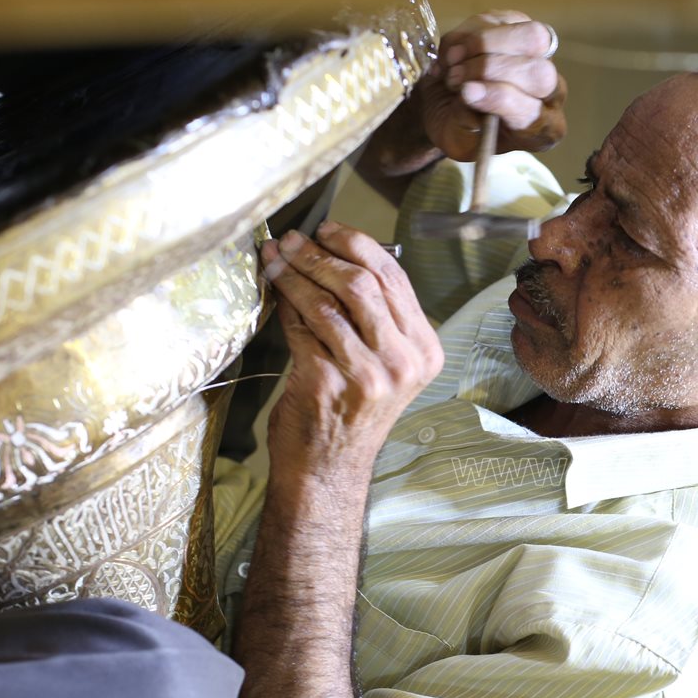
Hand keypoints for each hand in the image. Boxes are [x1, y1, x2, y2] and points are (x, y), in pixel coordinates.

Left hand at [260, 222, 443, 481]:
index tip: (328, 230)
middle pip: (363, 284)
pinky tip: (272, 288)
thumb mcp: (381, 363)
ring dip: (296, 272)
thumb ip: (374, 318)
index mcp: (424, 351)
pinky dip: (284, 303)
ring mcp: (369, 375)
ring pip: (329, 302)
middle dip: (321, 254)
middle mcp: (404, 362)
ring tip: (275, 256)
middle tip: (293, 240)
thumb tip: (335, 254)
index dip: (358, 245)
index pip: (395, 280)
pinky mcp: (328, 382)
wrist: (328, 468)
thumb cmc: (350, 411)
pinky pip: (302, 326)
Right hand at [363, 10, 567, 175]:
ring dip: (479, 47)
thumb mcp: (457, 139)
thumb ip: (465, 123)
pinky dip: (467, 35)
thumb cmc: (458, 128)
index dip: (499, 98)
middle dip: (491, 69)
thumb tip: (469, 92)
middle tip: (455, 78)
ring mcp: (539, 55)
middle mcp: (550, 93)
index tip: (466, 92)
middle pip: (540, 71)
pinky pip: (499, 20)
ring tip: (451, 66)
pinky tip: (453, 54)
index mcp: (542, 130)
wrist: (445, 104)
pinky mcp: (519, 26)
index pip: (534, 110)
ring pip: (528, 37)